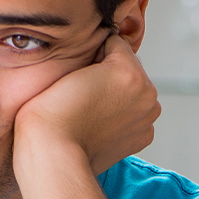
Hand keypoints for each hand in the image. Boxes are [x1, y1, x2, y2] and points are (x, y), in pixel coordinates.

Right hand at [13, 33, 159, 175]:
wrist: (53, 154)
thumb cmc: (51, 112)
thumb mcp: (70, 65)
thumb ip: (95, 54)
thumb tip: (105, 55)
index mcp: (131, 71)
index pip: (113, 44)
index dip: (92, 53)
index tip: (79, 71)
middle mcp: (147, 93)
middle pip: (127, 68)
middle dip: (109, 74)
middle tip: (83, 91)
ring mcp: (147, 117)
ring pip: (132, 91)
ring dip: (117, 94)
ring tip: (90, 109)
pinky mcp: (142, 137)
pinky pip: (134, 114)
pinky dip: (121, 116)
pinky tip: (99, 123)